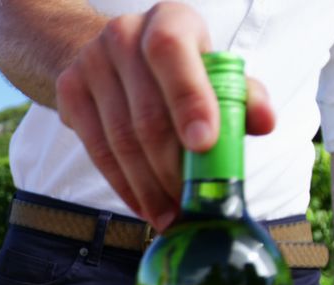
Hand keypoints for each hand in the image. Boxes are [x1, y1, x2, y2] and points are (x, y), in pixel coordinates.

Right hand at [55, 1, 275, 230]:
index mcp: (169, 20)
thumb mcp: (213, 73)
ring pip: (120, 138)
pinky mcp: (69, 90)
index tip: (203, 144)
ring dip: (148, 187)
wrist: (114, 55)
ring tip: (170, 215)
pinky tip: (144, 205)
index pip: (171, 52)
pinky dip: (123, 185)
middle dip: (171, 167)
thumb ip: (242, 97)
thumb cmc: (179, 70)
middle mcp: (124, 34)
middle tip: (191, 202)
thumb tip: (264, 123)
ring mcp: (91, 61)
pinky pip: (97, 149)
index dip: (187, 100)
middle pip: (146, 111)